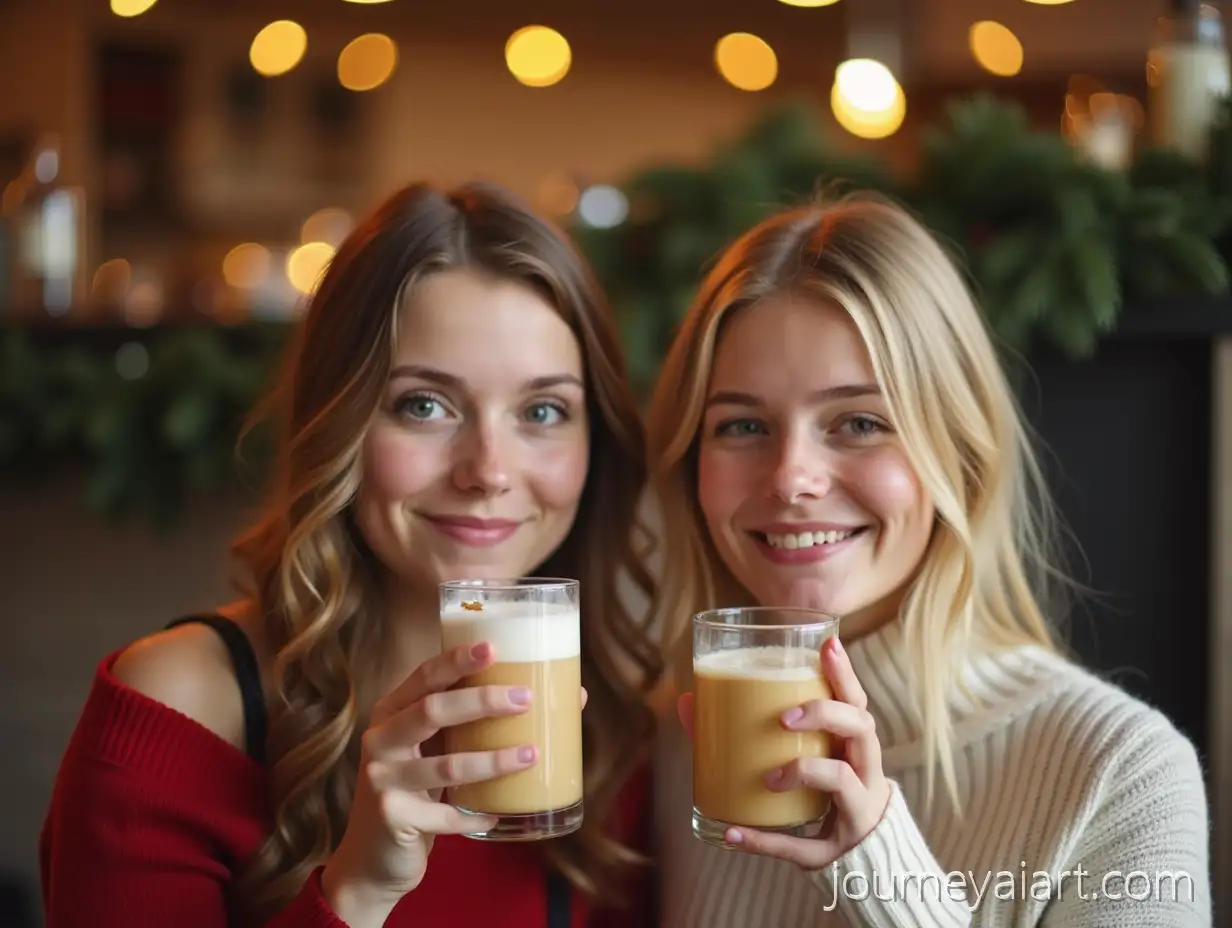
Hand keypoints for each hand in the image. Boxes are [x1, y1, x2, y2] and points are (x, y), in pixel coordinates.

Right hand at [322, 641, 586, 924]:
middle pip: (432, 710)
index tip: (495, 647)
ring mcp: (381, 779)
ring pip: (446, 765)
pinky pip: (445, 815)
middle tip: (527, 699)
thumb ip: (479, 724)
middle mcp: (380, 738)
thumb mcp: (437, 750)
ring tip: (531, 754)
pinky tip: (500, 814)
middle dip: (482, 701)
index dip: (457, 659)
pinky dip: (477, 814)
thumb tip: (573, 697)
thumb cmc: (420, 790)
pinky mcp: (392, 817)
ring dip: (493, 761)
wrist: (373, 859)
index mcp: (392, 711)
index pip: (424, 676)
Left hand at [678, 635, 889, 869]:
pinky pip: (802, 847)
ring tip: (769, 778)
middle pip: (863, 729)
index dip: (845, 674)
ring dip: (804, 772)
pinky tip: (732, 833)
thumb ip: (748, 728)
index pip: (856, 701)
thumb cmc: (822, 792)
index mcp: (853, 744)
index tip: (826, 647)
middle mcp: (865, 772)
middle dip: (826, 715)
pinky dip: (764, 841)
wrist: (863, 857)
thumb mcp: (800, 757)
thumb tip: (687, 701)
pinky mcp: (836, 851)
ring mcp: (856, 812)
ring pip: (844, 782)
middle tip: (784, 718)